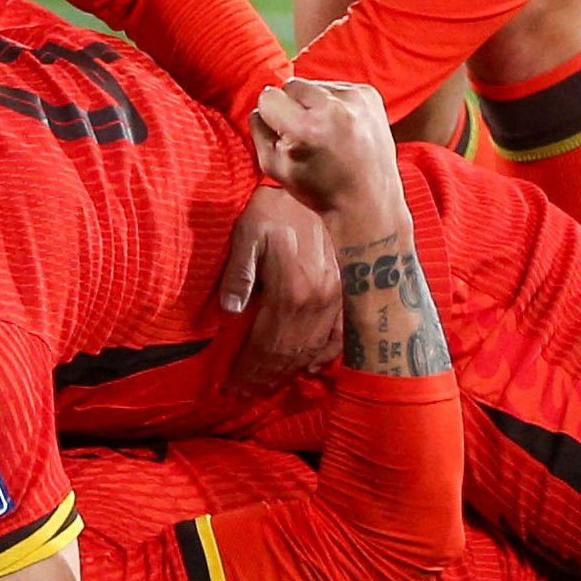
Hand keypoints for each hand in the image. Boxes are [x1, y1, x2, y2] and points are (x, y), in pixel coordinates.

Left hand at [214, 183, 340, 388]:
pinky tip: (310, 367)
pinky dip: (324, 356)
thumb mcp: (247, 231)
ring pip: (312, 350)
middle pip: (288, 354)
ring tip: (267, 387)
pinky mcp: (350, 294)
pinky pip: (339, 336)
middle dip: (263, 378)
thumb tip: (231, 311)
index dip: (247, 370)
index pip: (266, 345)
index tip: (230, 388)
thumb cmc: (278, 207)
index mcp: (291, 291)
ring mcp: (338, 301)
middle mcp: (318, 303)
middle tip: (244, 394)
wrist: (329, 186)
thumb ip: (239, 272)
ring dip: (288, 372)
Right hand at [250, 74, 397, 211]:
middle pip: (291, 85)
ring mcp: (356, 99)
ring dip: (314, 104)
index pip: (268, 96)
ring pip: (314, 85)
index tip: (284, 134)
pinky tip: (341, 128)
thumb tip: (262, 106)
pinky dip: (334, 104)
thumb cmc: (321, 190)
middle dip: (292, 107)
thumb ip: (259, 130)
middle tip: (305, 135)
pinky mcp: (370, 95)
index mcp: (306, 127)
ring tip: (326, 134)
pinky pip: (336, 88)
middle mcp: (334, 108)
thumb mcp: (274, 168)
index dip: (271, 116)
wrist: (369, 201)